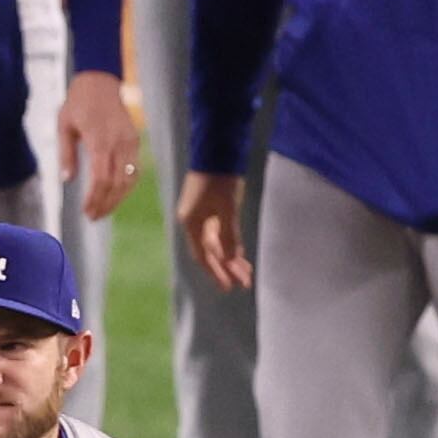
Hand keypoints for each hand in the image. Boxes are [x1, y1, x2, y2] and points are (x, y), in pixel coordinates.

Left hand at [56, 70, 139, 222]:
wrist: (100, 81)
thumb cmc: (78, 102)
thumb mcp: (64, 125)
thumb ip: (66, 154)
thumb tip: (67, 180)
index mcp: (100, 139)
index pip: (101, 179)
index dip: (95, 199)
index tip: (86, 212)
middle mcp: (119, 142)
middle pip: (117, 183)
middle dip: (105, 204)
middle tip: (93, 217)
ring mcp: (130, 142)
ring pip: (129, 180)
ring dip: (117, 199)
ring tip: (103, 211)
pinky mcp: (135, 141)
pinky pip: (134, 170)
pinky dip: (126, 187)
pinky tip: (115, 196)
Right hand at [177, 171, 250, 291]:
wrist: (217, 150)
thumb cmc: (219, 178)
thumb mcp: (226, 208)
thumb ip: (228, 235)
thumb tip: (229, 260)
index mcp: (191, 223)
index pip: (203, 256)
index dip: (216, 273)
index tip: (229, 287)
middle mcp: (194, 222)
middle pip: (210, 253)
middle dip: (227, 269)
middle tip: (243, 283)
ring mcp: (203, 215)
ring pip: (217, 244)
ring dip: (231, 258)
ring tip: (246, 272)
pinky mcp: (212, 208)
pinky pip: (220, 234)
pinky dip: (231, 245)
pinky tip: (240, 254)